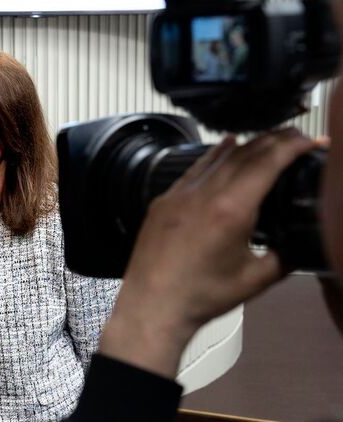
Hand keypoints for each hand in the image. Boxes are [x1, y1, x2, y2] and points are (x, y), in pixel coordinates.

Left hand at [100, 128, 314, 377]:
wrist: (153, 305)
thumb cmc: (202, 296)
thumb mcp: (256, 278)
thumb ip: (285, 256)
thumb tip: (299, 243)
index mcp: (231, 209)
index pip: (268, 161)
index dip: (293, 146)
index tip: (312, 140)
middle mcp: (204, 193)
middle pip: (245, 153)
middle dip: (275, 139)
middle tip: (297, 135)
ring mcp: (180, 194)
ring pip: (218, 156)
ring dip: (246, 143)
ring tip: (268, 137)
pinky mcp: (164, 201)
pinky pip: (194, 168)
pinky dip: (215, 155)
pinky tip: (226, 146)